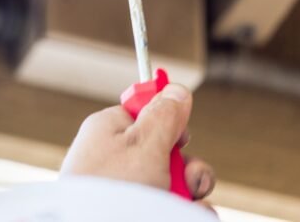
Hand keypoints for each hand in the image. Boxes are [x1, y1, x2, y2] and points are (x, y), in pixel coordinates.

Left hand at [60, 84, 215, 208]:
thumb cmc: (111, 189)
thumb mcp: (144, 143)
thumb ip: (164, 116)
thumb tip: (175, 91)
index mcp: (110, 130)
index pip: (145, 113)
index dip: (169, 123)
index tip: (182, 137)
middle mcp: (116, 159)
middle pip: (166, 152)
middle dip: (188, 167)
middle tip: (186, 179)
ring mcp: (125, 190)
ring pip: (173, 184)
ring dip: (189, 193)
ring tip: (184, 204)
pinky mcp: (134, 210)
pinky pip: (168, 208)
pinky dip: (180, 211)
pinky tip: (182, 214)